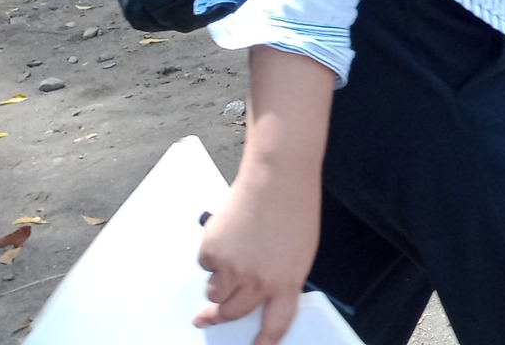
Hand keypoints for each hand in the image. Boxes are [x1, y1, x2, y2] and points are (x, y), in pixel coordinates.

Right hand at [194, 161, 319, 342]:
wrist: (278, 176)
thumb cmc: (294, 206)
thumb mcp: (299, 250)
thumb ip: (281, 277)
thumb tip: (261, 294)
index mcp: (288, 281)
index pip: (276, 324)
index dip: (264, 342)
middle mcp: (258, 280)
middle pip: (232, 314)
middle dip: (217, 318)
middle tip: (205, 318)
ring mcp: (233, 268)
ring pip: (214, 293)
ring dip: (217, 284)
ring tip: (229, 257)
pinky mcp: (212, 252)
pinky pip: (205, 265)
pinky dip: (212, 256)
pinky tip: (228, 235)